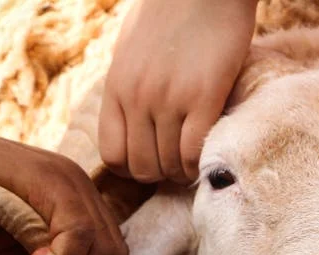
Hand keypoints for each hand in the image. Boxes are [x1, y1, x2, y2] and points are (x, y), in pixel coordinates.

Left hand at [99, 0, 256, 183]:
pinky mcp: (204, 97)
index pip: (112, 155)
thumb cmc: (171, 10)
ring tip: (194, 162)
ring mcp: (169, 99)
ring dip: (183, 171)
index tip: (153, 162)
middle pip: (141, 167)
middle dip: (161, 174)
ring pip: (168, 165)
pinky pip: (193, 152)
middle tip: (178, 165)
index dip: (133, 169)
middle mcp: (137, 97)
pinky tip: (206, 155)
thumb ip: (128, 83)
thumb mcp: (132, 47)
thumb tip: (130, 114)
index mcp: (117, 87)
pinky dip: (198, 164)